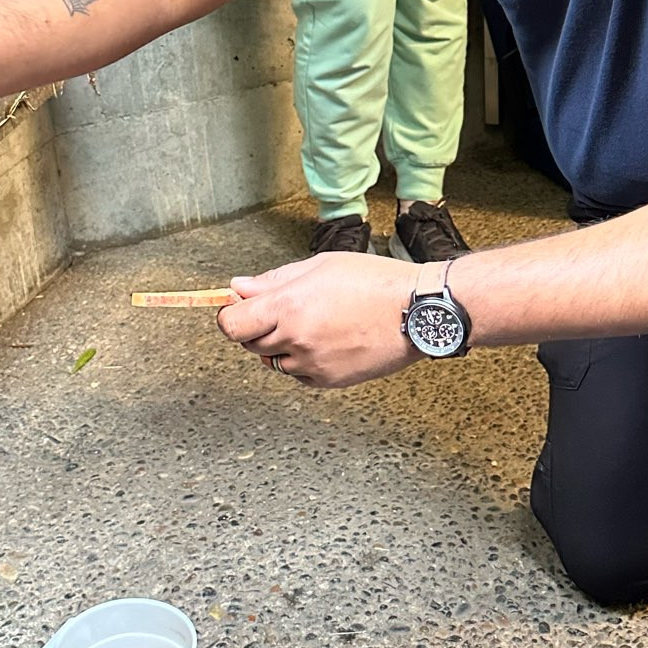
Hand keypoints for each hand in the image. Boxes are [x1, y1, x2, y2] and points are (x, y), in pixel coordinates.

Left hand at [217, 254, 420, 387]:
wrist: (417, 312)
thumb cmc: (375, 282)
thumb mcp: (319, 266)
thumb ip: (273, 280)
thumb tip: (239, 287)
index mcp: (289, 306)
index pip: (231, 324)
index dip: (230, 314)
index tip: (237, 307)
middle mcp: (296, 339)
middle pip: (249, 343)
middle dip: (257, 326)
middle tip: (282, 308)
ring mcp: (312, 365)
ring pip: (273, 361)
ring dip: (280, 345)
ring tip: (311, 322)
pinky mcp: (328, 381)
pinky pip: (298, 375)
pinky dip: (301, 361)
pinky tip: (325, 340)